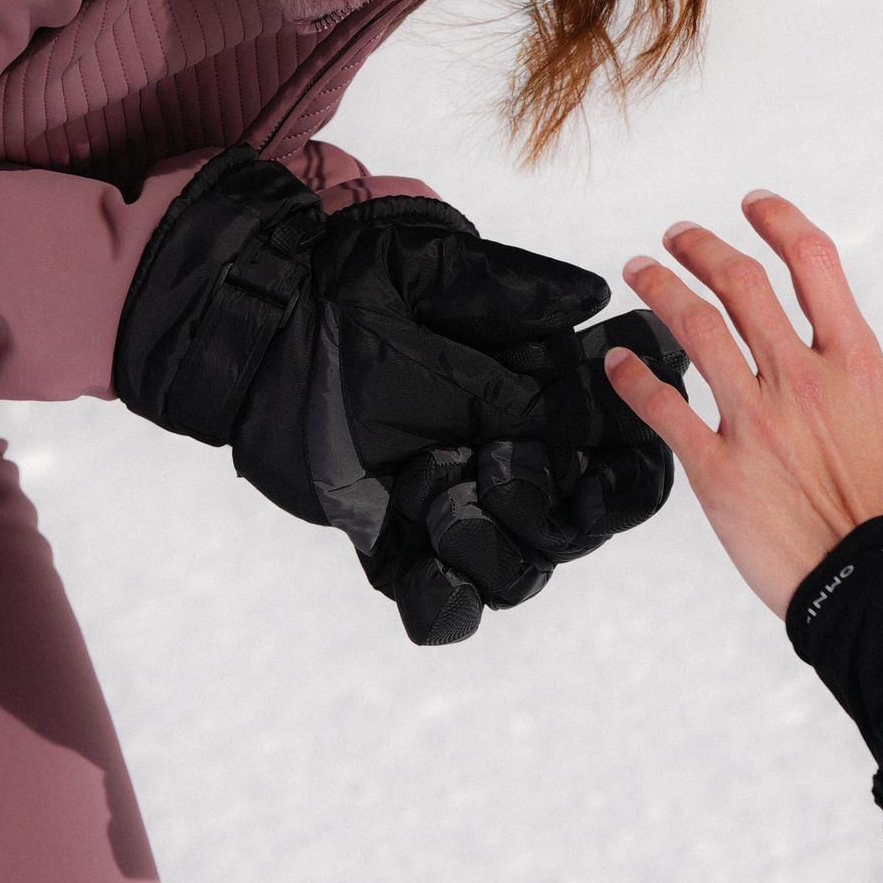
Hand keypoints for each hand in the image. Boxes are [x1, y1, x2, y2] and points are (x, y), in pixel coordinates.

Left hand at [115, 153, 680, 644]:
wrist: (259, 322)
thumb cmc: (352, 282)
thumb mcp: (437, 278)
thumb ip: (515, 297)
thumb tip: (594, 298)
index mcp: (530, 394)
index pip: (613, 455)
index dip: (624, 476)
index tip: (598, 470)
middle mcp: (499, 456)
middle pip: (573, 527)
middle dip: (549, 512)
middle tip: (494, 465)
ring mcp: (449, 503)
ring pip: (515, 572)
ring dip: (493, 550)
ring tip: (439, 500)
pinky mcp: (393, 539)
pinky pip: (438, 603)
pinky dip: (441, 603)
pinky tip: (425, 574)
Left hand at [608, 192, 882, 616]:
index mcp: (858, 364)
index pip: (812, 262)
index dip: (778, 220)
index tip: (755, 205)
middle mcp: (800, 379)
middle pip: (738, 283)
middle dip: (701, 246)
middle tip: (678, 235)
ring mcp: (754, 422)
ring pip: (694, 329)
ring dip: (660, 288)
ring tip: (639, 270)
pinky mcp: (717, 472)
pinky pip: (664, 410)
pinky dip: (634, 378)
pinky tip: (620, 360)